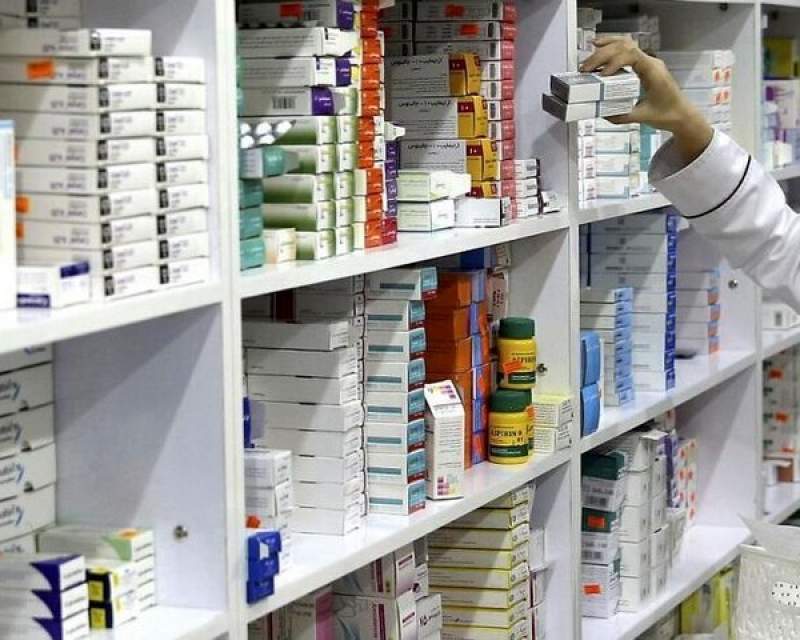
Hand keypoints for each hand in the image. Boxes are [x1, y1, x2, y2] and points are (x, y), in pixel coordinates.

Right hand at [580, 36, 713, 162]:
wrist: (681, 114)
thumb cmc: (667, 114)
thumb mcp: (642, 117)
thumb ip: (621, 116)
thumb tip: (601, 113)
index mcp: (653, 72)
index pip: (632, 56)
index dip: (614, 62)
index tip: (601, 75)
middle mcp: (651, 62)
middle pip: (625, 47)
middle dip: (603, 54)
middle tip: (586, 68)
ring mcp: (648, 62)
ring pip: (626, 44)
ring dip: (607, 46)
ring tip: (590, 52)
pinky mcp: (644, 65)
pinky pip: (627, 50)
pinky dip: (613, 48)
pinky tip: (600, 48)